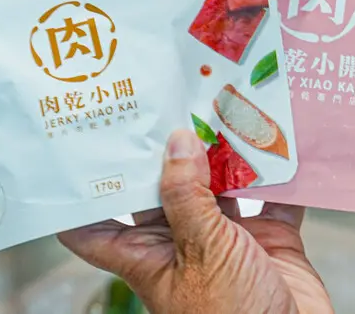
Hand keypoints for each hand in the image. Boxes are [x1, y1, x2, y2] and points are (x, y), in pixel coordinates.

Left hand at [60, 130, 332, 313]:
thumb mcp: (202, 253)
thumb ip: (188, 197)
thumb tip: (176, 141)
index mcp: (150, 256)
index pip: (98, 226)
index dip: (84, 194)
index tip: (75, 149)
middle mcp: (185, 242)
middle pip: (167, 187)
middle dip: (169, 148)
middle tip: (167, 98)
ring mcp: (228, 239)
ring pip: (220, 183)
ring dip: (227, 151)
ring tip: (225, 104)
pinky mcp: (269, 239)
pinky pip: (273, 195)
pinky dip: (279, 171)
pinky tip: (279, 137)